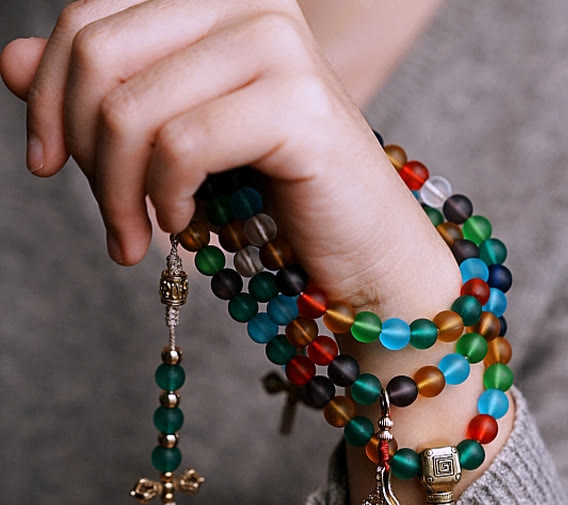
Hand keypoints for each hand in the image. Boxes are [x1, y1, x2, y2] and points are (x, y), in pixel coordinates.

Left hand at [0, 0, 512, 504]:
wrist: (368, 254)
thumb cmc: (281, 199)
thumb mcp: (179, 138)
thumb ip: (104, 93)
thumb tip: (10, 60)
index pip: (92, 18)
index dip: (50, 94)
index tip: (50, 164)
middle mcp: (253, 2)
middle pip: (102, 56)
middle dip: (84, 151)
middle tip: (109, 217)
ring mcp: (279, 46)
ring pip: (133, 107)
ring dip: (118, 189)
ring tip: (137, 236)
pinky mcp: (298, 105)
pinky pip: (182, 144)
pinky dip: (165, 196)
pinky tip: (183, 223)